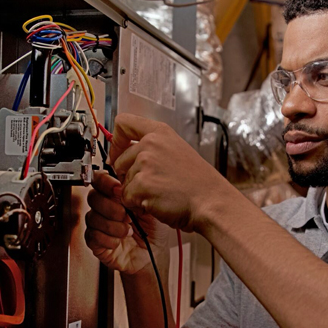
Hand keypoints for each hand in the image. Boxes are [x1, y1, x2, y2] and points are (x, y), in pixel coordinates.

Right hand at [85, 171, 169, 273]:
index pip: (100, 180)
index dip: (105, 182)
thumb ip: (137, 193)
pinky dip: (108, 239)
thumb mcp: (151, 207)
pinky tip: (119, 241)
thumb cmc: (153, 231)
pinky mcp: (95, 242)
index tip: (117, 189)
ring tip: (128, 231)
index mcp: (116, 195)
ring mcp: (99, 224)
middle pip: (93, 197)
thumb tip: (125, 186)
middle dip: (111, 207)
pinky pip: (92, 235)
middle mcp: (105, 208)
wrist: (154, 254)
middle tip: (126, 215)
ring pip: (92, 217)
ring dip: (112, 225)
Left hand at [109, 114, 227, 231]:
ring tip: (159, 194)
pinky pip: (126, 197)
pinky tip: (157, 203)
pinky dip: (138, 205)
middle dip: (127, 176)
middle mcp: (151, 144)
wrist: (210, 202)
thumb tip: (125, 157)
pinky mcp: (142, 184)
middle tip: (148, 186)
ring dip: (136, 193)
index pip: (123, 122)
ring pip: (124, 182)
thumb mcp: (177, 152)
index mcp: (160, 133)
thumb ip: (153, 149)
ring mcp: (145, 163)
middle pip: (119, 160)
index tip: (119, 153)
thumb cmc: (198, 183)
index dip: (116, 141)